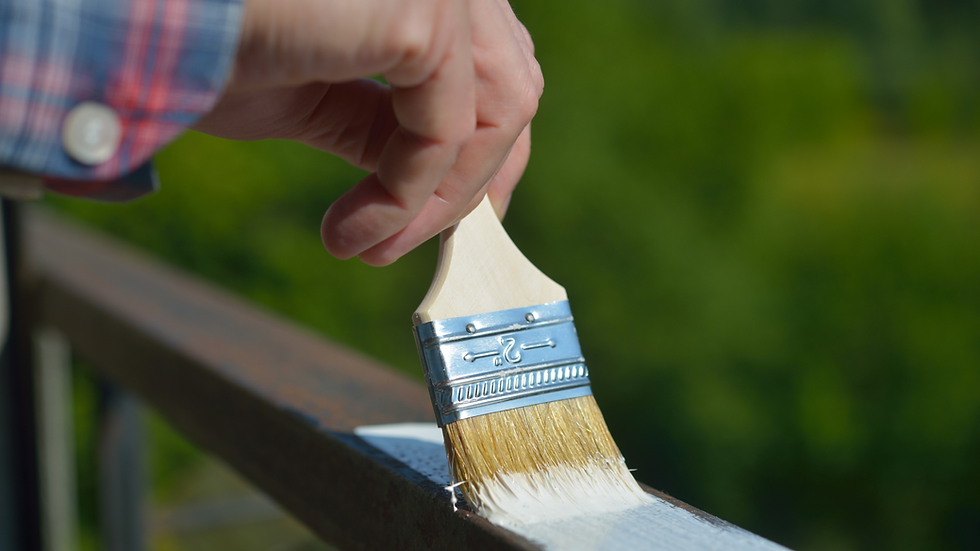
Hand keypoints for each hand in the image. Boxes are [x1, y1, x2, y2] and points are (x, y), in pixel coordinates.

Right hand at [193, 0, 542, 265]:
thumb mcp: (319, 97)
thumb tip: (430, 181)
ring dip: (441, 200)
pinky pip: (447, 132)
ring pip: (499, 109)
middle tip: (408, 244)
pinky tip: (358, 233)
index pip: (494, 64)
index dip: (486, 147)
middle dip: (473, 182)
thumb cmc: (204, 47)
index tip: (447, 217)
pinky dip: (412, 196)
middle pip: (512, 84)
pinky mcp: (422, 10)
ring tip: (373, 248)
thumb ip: (385, 127)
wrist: (133, 25)